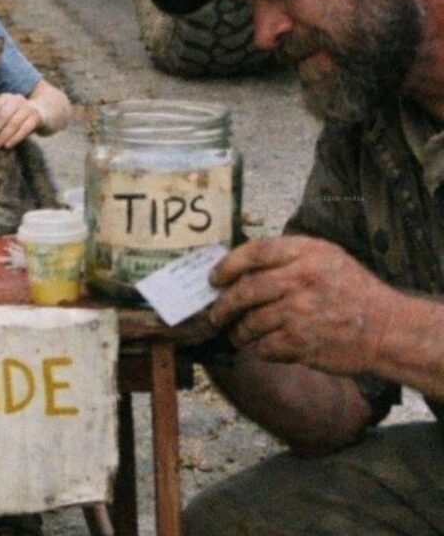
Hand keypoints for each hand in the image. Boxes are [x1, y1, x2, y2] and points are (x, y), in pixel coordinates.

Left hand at [0, 93, 43, 148]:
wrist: (45, 111)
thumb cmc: (19, 116)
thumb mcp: (8, 115)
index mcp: (7, 97)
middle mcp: (17, 99)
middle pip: (3, 116)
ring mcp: (28, 107)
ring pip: (13, 123)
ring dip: (3, 136)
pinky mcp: (36, 117)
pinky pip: (25, 128)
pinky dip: (15, 138)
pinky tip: (8, 145)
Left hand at [208, 236, 393, 375]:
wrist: (386, 328)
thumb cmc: (352, 290)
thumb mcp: (326, 256)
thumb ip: (288, 255)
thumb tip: (243, 263)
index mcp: (304, 253)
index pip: (253, 252)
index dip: (228, 265)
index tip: (215, 278)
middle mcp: (299, 279)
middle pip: (244, 290)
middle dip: (223, 305)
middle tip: (215, 314)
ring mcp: (299, 312)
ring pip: (250, 322)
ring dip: (239, 331)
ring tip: (239, 334)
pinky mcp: (300, 343)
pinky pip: (263, 347)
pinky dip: (258, 349)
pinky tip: (261, 347)